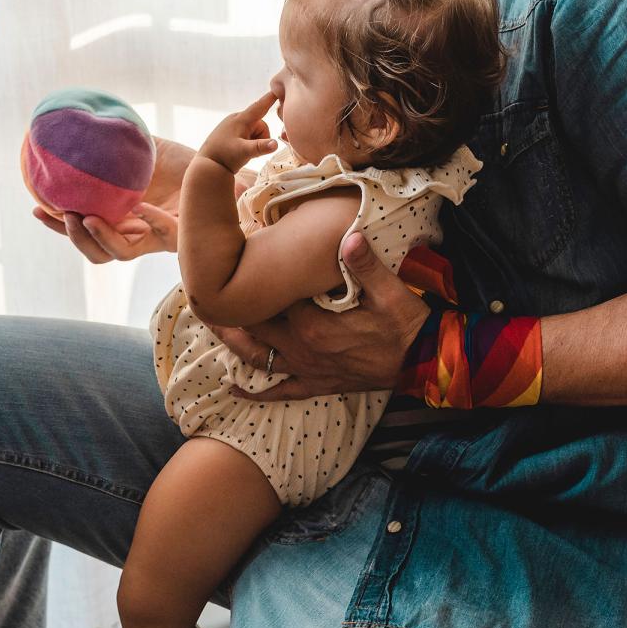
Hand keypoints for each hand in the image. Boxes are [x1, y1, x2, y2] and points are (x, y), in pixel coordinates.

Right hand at [32, 135, 195, 261]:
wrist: (221, 167)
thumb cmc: (183, 163)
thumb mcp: (143, 149)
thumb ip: (114, 142)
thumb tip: (82, 120)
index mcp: (124, 219)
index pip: (84, 230)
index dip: (58, 225)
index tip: (37, 206)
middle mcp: (139, 234)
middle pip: (98, 252)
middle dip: (75, 237)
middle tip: (63, 213)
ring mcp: (159, 238)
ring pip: (122, 253)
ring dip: (101, 238)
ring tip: (86, 218)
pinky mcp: (185, 234)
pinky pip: (165, 235)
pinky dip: (151, 221)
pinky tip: (140, 206)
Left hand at [196, 92, 277, 173]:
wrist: (207, 166)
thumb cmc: (225, 157)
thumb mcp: (244, 152)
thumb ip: (261, 147)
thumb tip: (276, 143)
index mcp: (241, 120)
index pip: (260, 106)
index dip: (270, 98)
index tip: (278, 88)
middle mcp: (236, 119)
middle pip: (260, 125)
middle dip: (261, 138)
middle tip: (250, 151)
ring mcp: (233, 126)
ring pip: (255, 131)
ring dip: (254, 142)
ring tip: (242, 152)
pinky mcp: (230, 133)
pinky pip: (247, 134)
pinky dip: (248, 143)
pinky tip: (238, 151)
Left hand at [220, 232, 429, 400]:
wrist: (423, 364)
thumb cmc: (407, 325)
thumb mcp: (391, 292)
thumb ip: (366, 265)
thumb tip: (349, 235)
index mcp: (314, 324)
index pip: (272, 298)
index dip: (253, 280)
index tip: (237, 260)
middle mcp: (303, 349)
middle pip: (255, 326)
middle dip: (231, 310)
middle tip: (204, 291)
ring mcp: (308, 369)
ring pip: (258, 357)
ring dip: (233, 343)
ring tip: (211, 327)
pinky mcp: (318, 384)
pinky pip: (281, 391)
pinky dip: (257, 392)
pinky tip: (235, 389)